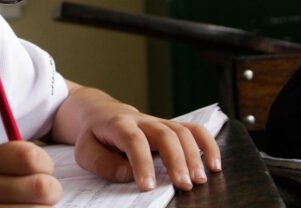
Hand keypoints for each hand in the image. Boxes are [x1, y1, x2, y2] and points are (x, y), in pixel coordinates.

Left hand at [54, 84, 221, 191]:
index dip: (141, 162)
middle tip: (184, 186)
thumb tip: (129, 174)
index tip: (147, 187)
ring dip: (194, 156)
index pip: (133, 140)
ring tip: (200, 180)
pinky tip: (215, 165)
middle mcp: (142, 120)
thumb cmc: (94, 136)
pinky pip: (194, 130)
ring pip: (182, 131)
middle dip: (176, 160)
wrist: (101, 113)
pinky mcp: (171, 127)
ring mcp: (159, 122)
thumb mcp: (85, 150)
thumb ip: (103, 163)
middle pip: (164, 134)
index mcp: (117, 124)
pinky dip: (208, 145)